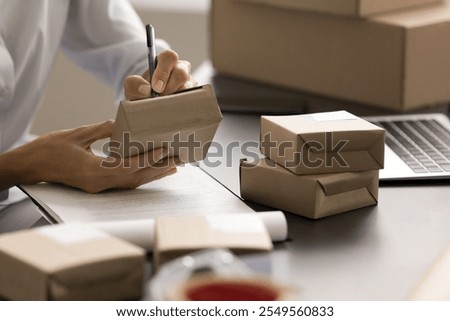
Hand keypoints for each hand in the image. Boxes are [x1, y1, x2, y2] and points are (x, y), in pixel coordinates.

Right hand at [0, 121, 177, 192]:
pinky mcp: (97, 185)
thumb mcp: (76, 134)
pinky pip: (124, 182)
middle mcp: (99, 183)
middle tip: (178, 159)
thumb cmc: (49, 149)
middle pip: (135, 177)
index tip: (164, 151)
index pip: (128, 167)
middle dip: (158, 168)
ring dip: (152, 174)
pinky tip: (150, 172)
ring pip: (132, 182)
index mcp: (93, 171)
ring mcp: (98, 187)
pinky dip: (139, 176)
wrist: (30, 166)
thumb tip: (120, 123)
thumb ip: (101, 129)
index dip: (148, 160)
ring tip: (172, 167)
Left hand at [124, 49, 196, 99]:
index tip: (155, 88)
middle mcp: (180, 69)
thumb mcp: (133, 87)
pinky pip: (192, 100)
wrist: (149, 104)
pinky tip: (171, 110)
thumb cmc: (142, 92)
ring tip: (163, 105)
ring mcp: (189, 83)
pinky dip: (180, 106)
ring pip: (188, 88)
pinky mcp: (194, 95)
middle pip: (181, 73)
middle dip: (169, 88)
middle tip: (159, 98)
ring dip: (174, 98)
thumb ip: (133, 84)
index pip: (169, 57)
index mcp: (165, 61)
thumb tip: (145, 89)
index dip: (163, 72)